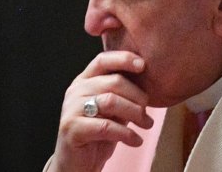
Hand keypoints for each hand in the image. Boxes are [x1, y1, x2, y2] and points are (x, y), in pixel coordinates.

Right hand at [51, 51, 153, 171]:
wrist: (76, 164)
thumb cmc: (97, 134)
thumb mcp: (112, 110)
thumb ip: (123, 95)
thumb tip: (149, 83)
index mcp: (84, 81)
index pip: (103, 60)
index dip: (123, 59)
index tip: (143, 65)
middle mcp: (75, 91)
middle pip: (113, 81)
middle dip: (137, 96)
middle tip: (148, 112)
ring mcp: (71, 109)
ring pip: (110, 101)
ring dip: (135, 113)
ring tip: (147, 124)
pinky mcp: (72, 128)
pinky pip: (106, 126)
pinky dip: (126, 134)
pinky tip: (136, 140)